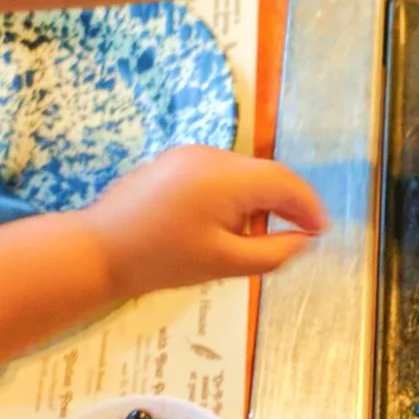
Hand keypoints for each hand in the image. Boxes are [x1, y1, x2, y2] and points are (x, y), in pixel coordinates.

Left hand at [87, 147, 328, 291]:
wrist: (98, 250)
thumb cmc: (161, 261)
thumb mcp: (224, 264)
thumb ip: (272, 252)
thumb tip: (305, 240)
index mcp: (227, 178)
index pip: (284, 182)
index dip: (308, 206)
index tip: (321, 231)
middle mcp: (211, 155)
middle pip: (265, 175)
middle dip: (283, 205)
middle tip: (293, 238)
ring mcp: (189, 154)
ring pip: (242, 174)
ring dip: (257, 201)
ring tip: (250, 239)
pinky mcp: (173, 162)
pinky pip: (218, 174)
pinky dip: (232, 196)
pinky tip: (220, 227)